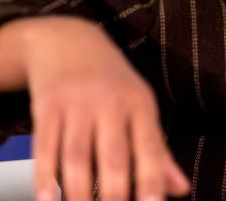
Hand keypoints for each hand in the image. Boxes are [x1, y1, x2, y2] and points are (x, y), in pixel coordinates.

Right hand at [0, 16, 190, 200]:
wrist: (69, 41)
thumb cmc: (112, 84)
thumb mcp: (140, 107)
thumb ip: (158, 151)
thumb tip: (180, 189)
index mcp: (140, 104)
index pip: (150, 147)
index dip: (153, 180)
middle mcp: (110, 102)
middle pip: (113, 157)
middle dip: (115, 195)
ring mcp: (76, 104)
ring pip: (77, 157)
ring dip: (78, 194)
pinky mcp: (46, 107)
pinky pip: (45, 148)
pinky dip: (44, 178)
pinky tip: (46, 200)